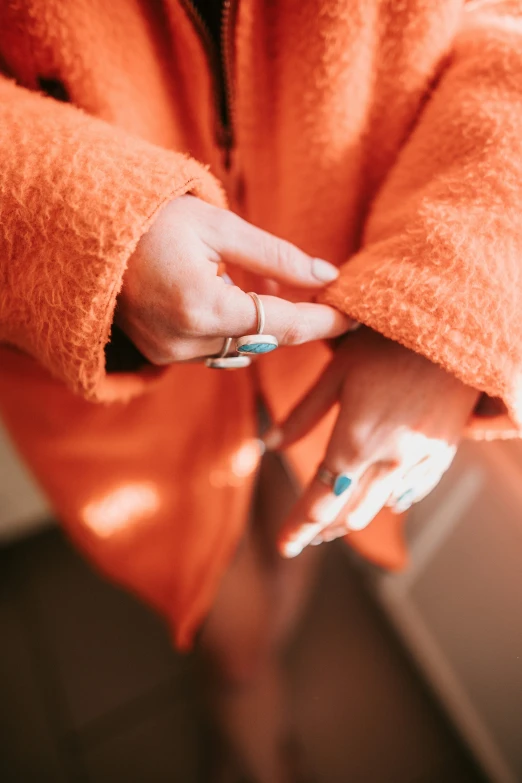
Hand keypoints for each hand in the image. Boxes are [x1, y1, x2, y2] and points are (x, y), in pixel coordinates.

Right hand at [116, 195, 354, 362]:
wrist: (89, 232)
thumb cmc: (154, 219)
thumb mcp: (220, 226)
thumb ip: (277, 256)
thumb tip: (325, 276)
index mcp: (203, 306)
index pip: (283, 325)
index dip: (324, 321)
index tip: (354, 316)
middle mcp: (185, 340)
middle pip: (264, 341)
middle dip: (291, 317)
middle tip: (311, 288)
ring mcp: (169, 353)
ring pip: (241, 349)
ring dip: (260, 323)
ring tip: (256, 282)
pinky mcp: (160, 355)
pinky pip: (214, 350)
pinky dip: (232, 330)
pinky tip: (228, 296)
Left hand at [263, 328, 479, 556]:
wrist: (452, 330)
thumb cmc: (385, 343)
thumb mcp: (336, 372)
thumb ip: (303, 414)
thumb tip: (268, 444)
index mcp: (355, 441)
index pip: (320, 500)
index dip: (299, 526)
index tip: (283, 546)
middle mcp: (389, 460)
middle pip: (350, 512)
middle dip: (323, 527)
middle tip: (304, 535)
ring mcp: (420, 459)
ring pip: (381, 506)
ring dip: (354, 518)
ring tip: (334, 524)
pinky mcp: (443, 451)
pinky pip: (413, 490)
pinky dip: (391, 501)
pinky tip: (383, 504)